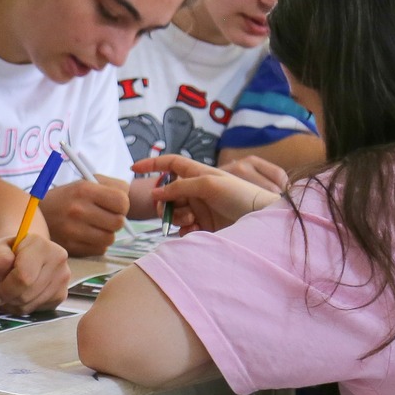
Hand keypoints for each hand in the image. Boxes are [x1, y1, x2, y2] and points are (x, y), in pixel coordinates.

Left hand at [0, 233, 71, 313]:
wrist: (23, 257)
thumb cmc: (7, 254)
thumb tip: (4, 267)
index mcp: (40, 244)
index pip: (23, 276)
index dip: (5, 289)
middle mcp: (57, 259)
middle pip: (27, 293)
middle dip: (7, 298)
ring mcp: (63, 278)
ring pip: (31, 304)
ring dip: (13, 304)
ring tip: (6, 292)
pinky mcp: (61, 294)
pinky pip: (37, 310)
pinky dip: (22, 308)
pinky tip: (18, 296)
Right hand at [41, 177, 128, 256]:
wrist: (36, 214)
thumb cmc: (68, 197)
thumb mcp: (86, 182)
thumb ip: (112, 186)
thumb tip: (129, 198)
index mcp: (84, 190)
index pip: (122, 202)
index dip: (123, 205)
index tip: (115, 205)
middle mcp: (77, 210)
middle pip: (118, 223)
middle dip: (116, 220)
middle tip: (106, 217)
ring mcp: (73, 231)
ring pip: (110, 239)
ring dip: (107, 233)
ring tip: (96, 226)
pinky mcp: (70, 247)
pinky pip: (99, 250)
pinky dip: (98, 244)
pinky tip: (88, 236)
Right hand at [132, 154, 277, 232]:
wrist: (260, 222)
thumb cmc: (240, 196)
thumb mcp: (209, 184)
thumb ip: (181, 186)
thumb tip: (157, 192)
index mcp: (198, 174)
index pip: (170, 164)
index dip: (152, 164)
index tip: (133, 168)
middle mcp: (196, 191)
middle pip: (167, 193)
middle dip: (165, 202)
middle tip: (171, 211)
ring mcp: (199, 209)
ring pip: (173, 212)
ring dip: (177, 217)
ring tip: (191, 221)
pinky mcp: (203, 227)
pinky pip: (183, 229)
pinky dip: (185, 230)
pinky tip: (196, 230)